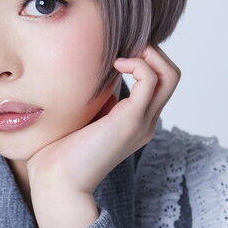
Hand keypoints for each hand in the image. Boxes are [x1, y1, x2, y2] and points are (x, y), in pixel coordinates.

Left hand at [26, 44, 180, 196]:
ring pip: (169, 75)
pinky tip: (115, 64)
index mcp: (136, 121)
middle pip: (171, 75)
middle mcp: (146, 122)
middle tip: (123, 46)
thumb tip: (91, 71)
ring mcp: (142, 122)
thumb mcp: (82, 115)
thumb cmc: (60, 151)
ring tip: (121, 54)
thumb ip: (94, 97)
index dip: (144, 58)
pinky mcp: (131, 120)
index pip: (159, 81)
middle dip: (151, 51)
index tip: (116, 51)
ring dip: (149, 54)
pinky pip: (150, 80)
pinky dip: (138, 63)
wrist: (56, 181)